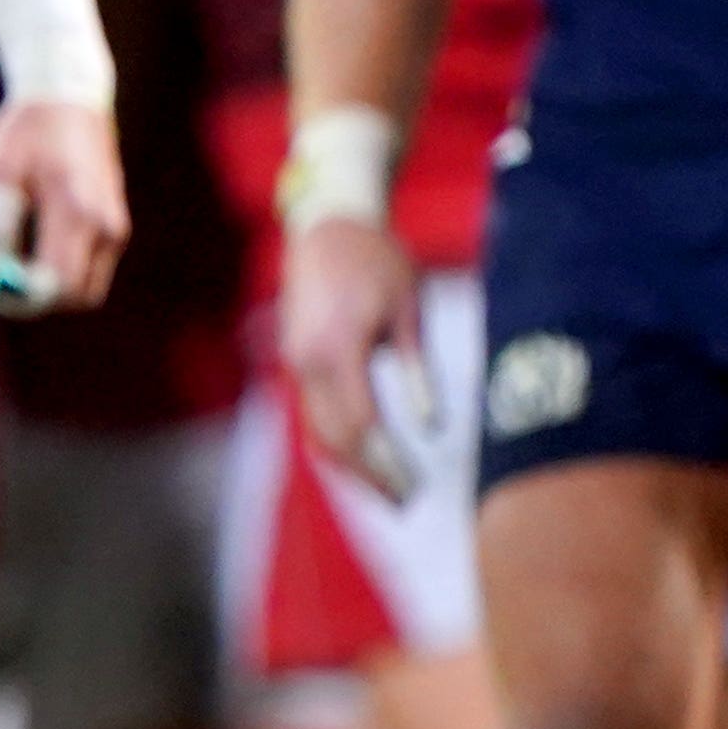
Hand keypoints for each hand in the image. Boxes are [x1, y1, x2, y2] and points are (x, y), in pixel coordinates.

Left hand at [0, 94, 129, 316]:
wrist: (67, 95)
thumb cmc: (26, 130)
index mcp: (77, 210)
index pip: (56, 284)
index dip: (19, 298)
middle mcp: (106, 224)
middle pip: (75, 295)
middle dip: (34, 298)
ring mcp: (115, 226)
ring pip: (83, 285)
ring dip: (47, 283)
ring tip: (10, 252)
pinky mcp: (114, 225)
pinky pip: (88, 267)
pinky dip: (58, 268)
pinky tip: (31, 238)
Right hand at [275, 212, 431, 497]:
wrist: (327, 224)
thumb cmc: (379, 260)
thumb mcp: (408, 310)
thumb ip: (417, 371)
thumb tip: (432, 427)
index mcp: (338, 350)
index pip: (361, 427)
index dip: (387, 465)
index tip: (416, 491)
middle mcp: (307, 362)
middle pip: (334, 438)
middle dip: (368, 476)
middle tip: (405, 504)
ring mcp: (295, 361)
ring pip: (316, 430)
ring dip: (349, 465)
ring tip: (386, 490)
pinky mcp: (295, 357)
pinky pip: (311, 412)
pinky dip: (336, 440)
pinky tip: (362, 455)